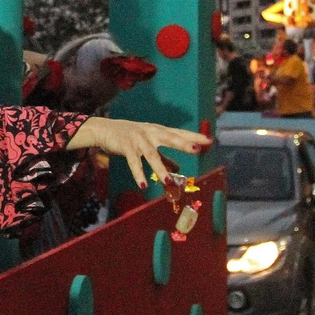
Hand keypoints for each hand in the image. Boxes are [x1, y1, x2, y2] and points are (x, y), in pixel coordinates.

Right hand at [79, 118, 211, 187]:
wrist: (104, 129)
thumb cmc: (130, 136)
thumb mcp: (149, 144)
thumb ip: (164, 156)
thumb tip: (179, 167)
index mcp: (159, 131)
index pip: (180, 133)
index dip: (194, 136)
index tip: (209, 141)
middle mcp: (151, 133)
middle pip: (170, 138)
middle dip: (183, 143)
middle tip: (196, 148)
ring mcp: (138, 140)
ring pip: (151, 155)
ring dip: (160, 168)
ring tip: (168, 182)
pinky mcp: (126, 147)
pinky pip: (133, 163)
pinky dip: (139, 174)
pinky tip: (144, 185)